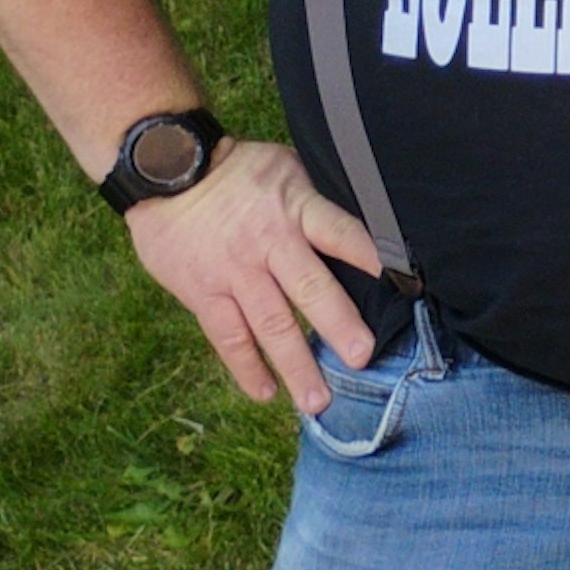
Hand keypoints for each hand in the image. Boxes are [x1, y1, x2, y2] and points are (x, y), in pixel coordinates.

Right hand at [124, 137, 381, 416]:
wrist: (166, 170)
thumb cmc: (240, 169)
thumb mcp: (289, 167)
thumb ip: (320, 202)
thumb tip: (369, 223)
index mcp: (298, 210)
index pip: (342, 234)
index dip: (372, 258)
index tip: (404, 285)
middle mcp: (269, 244)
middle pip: (310, 288)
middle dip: (338, 326)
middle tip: (362, 359)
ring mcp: (235, 272)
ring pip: (270, 324)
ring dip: (295, 365)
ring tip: (318, 401)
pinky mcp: (203, 292)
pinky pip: (227, 336)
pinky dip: (246, 367)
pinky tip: (267, 393)